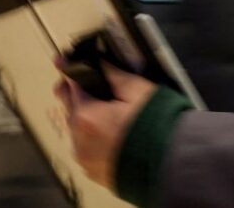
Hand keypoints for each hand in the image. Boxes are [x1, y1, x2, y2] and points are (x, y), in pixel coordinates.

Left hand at [54, 60, 157, 187]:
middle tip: (84, 85)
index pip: (69, 87)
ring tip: (106, 114)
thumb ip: (114, 74)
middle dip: (75, 96)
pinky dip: (93, 140)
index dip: (69, 72)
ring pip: (77, 132)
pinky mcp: (94, 173)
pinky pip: (86, 150)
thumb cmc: (155, 125)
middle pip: (69, 110)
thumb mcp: (137, 91)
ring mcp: (84, 159)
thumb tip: (98, 61)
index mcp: (85, 116)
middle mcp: (78, 139)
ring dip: (85, 120)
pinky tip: (110, 136)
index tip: (62, 62)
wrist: (171, 163)